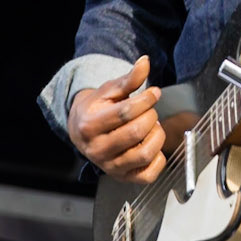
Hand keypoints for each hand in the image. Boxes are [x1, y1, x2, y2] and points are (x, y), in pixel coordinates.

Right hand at [69, 55, 166, 182]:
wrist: (82, 131)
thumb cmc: (97, 109)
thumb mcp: (109, 91)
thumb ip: (129, 78)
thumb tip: (145, 62)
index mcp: (90, 125)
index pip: (125, 113)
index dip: (146, 100)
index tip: (154, 93)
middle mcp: (97, 150)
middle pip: (136, 132)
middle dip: (151, 116)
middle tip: (149, 111)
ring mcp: (110, 167)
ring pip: (144, 153)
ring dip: (157, 136)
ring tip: (152, 126)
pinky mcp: (123, 178)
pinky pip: (149, 174)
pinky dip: (158, 158)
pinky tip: (152, 144)